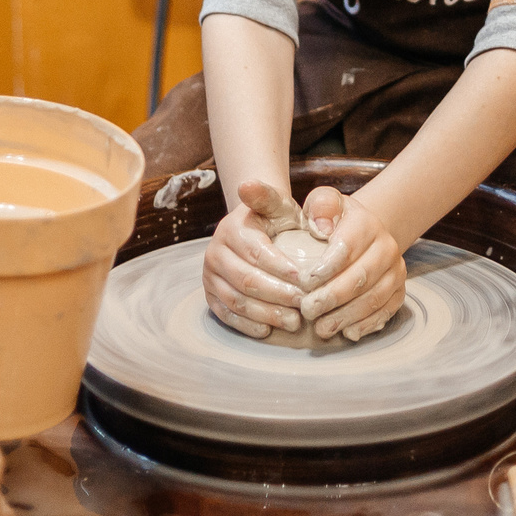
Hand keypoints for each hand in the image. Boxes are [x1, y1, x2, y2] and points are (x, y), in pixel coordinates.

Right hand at [203, 179, 314, 337]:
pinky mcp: (210, 295)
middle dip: (278, 296)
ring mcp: (209, 276)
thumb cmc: (274, 219)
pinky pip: (226, 315)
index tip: (306, 281)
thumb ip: (267, 194)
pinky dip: (247, 325)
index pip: (257, 253)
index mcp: (231, 230)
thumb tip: (246, 185)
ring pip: (236, 301)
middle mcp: (215, 253)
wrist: (254, 230)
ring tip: (294, 322)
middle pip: (246, 281)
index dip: (281, 269)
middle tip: (305, 306)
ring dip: (266, 314)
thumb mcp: (276, 204)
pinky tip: (269, 330)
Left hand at [296, 186, 405, 341]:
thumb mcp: (324, 204)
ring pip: (374, 298)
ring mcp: (396, 271)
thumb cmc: (334, 221)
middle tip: (308, 310)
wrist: (364, 234)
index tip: (304, 283)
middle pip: (361, 277)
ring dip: (346, 316)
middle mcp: (387, 247)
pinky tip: (347, 333)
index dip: (326, 268)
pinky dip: (366, 325)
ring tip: (321, 327)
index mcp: (366, 223)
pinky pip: (386, 312)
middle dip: (332, 297)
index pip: (347, 247)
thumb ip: (319, 206)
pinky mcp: (399, 291)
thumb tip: (321, 228)